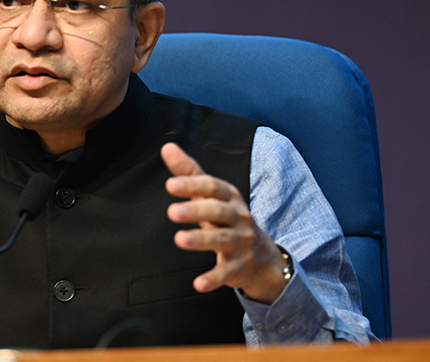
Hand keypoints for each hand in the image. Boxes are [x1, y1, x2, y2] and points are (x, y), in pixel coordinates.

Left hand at [161, 143, 286, 303]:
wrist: (262, 256)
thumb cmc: (228, 217)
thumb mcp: (211, 193)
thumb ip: (189, 172)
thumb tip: (167, 147)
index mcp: (229, 197)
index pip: (212, 187)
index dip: (192, 184)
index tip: (170, 184)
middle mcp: (238, 217)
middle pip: (218, 212)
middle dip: (196, 211)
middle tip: (172, 212)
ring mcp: (241, 242)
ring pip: (222, 240)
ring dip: (201, 240)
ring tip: (180, 239)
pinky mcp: (239, 267)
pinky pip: (226, 272)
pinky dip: (213, 278)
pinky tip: (198, 284)